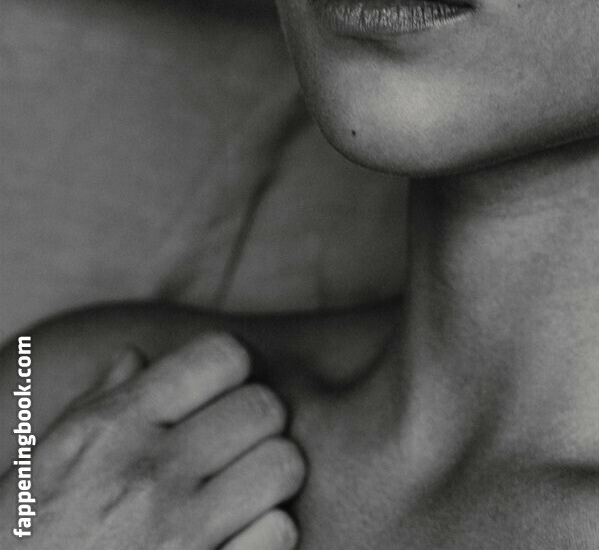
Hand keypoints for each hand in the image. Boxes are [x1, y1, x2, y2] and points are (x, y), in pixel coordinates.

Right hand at [2, 333, 304, 548]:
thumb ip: (97, 405)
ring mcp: (178, 534)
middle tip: (237, 447)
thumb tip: (137, 358)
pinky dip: (270, 534)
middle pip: (265, 407)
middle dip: (259, 423)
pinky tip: (243, 538)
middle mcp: (149, 474)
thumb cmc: (26, 541)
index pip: (224, 355)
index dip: (234, 370)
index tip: (222, 394)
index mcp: (113, 430)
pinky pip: (280, 532)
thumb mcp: (41, 465)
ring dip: (272, 477)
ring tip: (246, 490)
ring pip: (284, 464)